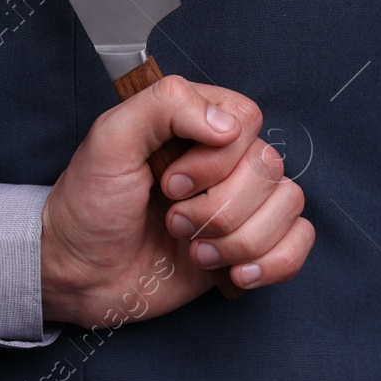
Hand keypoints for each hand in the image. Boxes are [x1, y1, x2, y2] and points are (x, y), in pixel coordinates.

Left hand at [40, 74, 313, 328]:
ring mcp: (241, 204)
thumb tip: (227, 125)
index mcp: (197, 124)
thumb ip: (164, 106)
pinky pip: (300, 242)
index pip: (247, 120)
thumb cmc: (88, 205)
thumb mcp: (110, 139)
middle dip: (218, 208)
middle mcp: (226, 161)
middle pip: (269, 168)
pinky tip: (235, 273)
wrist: (80, 275)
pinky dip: (273, 262)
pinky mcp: (251, 246)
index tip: (170, 182)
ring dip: (239, 239)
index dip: (216, 158)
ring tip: (194, 251)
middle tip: (172, 220)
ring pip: (288, 205)